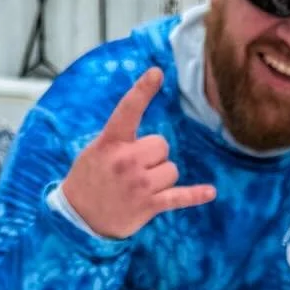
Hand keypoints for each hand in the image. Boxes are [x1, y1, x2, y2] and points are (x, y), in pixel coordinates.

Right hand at [60, 67, 216, 238]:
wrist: (79, 217)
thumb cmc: (89, 178)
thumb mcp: (96, 150)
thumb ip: (120, 139)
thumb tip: (150, 137)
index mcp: (111, 142)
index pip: (128, 110)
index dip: (143, 90)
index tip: (157, 72)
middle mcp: (126, 160)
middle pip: (162, 145)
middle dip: (155, 155)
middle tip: (136, 169)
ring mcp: (139, 184)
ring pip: (171, 170)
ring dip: (161, 178)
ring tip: (141, 187)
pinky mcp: (148, 205)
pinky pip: (178, 196)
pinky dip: (195, 195)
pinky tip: (210, 192)